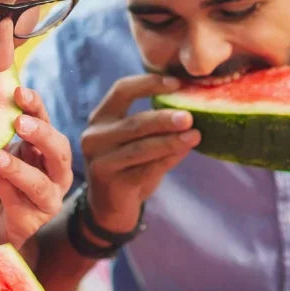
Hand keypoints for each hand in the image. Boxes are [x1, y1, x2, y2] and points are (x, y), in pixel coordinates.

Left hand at [0, 87, 70, 248]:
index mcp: (41, 150)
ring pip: (44, 183)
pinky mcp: (32, 224)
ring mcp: (46, 200)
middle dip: (42, 134)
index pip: (45, 122)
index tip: (18, 91)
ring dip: (21, 168)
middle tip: (19, 122)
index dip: (35, 106)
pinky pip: (22, 205)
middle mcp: (52, 174)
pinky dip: (7, 188)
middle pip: (59, 151)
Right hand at [81, 74, 199, 233]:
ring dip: (171, 141)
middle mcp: (94, 137)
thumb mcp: (134, 140)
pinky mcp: (112, 184)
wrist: (110, 206)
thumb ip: (154, 124)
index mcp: (100, 118)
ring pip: (141, 148)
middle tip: (189, 117)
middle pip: (134, 123)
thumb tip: (190, 108)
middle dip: (164, 119)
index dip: (149, 84)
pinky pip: (146, 169)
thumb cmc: (128, 164)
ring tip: (195, 136)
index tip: (177, 84)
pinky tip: (184, 152)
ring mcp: (101, 162)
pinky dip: (168, 160)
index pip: (121, 90)